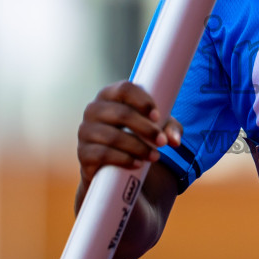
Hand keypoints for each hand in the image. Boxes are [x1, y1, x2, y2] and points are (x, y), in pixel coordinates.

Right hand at [75, 81, 182, 208]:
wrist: (112, 169)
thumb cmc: (135, 137)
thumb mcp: (154, 129)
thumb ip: (169, 129)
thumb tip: (175, 140)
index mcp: (110, 95)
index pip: (124, 89)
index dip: (142, 101)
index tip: (157, 116)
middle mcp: (93, 110)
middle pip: (121, 114)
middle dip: (146, 129)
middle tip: (162, 142)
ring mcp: (85, 131)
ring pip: (113, 137)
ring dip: (138, 147)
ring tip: (154, 156)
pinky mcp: (83, 153)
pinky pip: (103, 154)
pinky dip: (123, 159)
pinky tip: (137, 163)